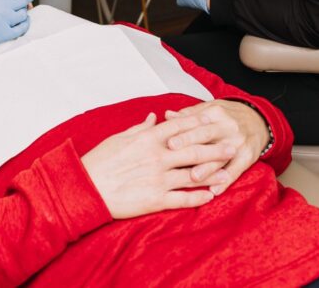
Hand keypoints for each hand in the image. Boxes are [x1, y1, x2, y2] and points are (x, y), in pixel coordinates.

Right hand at [80, 112, 234, 219]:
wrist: (86, 188)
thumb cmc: (99, 161)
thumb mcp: (119, 138)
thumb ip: (141, 128)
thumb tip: (155, 117)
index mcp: (148, 139)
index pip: (180, 127)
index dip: (199, 123)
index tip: (215, 120)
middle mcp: (157, 157)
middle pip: (193, 149)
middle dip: (215, 146)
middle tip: (233, 144)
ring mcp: (158, 179)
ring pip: (193, 175)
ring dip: (214, 173)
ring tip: (230, 171)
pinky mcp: (155, 200)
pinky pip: (182, 199)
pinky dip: (198, 197)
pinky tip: (211, 196)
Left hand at [162, 100, 271, 194]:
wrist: (258, 121)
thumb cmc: (227, 117)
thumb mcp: (210, 110)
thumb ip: (188, 115)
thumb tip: (167, 116)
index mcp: (216, 113)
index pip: (196, 122)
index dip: (182, 132)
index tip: (168, 141)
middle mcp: (228, 127)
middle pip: (207, 136)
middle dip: (190, 144)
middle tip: (174, 153)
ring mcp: (239, 143)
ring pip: (220, 157)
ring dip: (207, 168)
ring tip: (193, 177)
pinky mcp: (248, 157)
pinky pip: (236, 170)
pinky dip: (226, 181)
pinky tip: (214, 191)